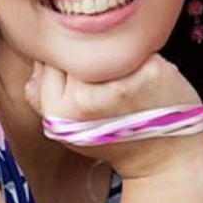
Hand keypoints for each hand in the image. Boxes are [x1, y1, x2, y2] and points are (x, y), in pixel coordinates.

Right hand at [23, 53, 202, 180]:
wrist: (164, 160)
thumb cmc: (115, 139)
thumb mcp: (66, 128)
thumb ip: (40, 95)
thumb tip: (38, 59)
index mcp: (58, 112)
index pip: (49, 58)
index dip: (68, 63)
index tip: (86, 79)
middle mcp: (86, 98)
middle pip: (77, 48)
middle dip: (92, 57)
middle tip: (110, 81)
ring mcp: (120, 83)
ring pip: (107, 42)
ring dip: (117, 53)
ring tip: (128, 79)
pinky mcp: (152, 71)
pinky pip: (139, 45)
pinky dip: (144, 55)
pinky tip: (148, 77)